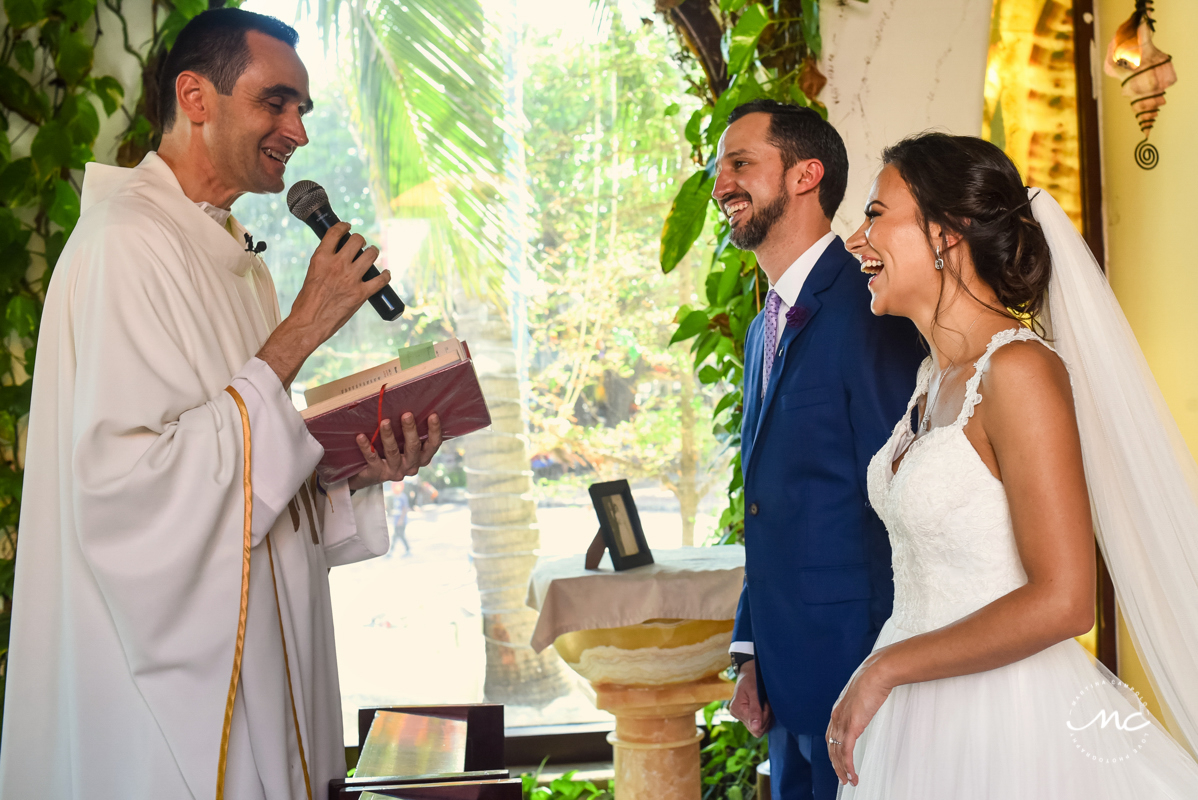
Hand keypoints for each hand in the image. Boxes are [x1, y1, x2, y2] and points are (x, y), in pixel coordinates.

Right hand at [258, 221, 390, 386]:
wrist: (309, 323)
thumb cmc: (306, 303)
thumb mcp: (311, 274)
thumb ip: (324, 264)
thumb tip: (335, 259)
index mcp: (321, 258)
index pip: (336, 232)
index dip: (344, 226)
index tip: (348, 227)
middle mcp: (337, 265)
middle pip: (357, 241)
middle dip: (361, 240)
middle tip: (362, 244)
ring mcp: (351, 278)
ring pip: (371, 255)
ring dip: (374, 252)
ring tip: (373, 253)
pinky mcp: (361, 294)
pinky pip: (380, 280)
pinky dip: (385, 276)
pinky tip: (386, 274)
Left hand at [347, 413, 442, 490]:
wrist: (371, 474)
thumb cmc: (393, 452)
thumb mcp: (406, 446)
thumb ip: (411, 433)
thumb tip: (412, 406)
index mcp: (422, 458)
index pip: (433, 445)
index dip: (434, 431)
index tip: (433, 415)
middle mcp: (411, 466)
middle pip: (413, 447)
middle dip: (410, 430)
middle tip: (407, 414)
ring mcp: (395, 471)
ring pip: (393, 452)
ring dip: (388, 436)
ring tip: (385, 422)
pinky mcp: (378, 473)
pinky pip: (372, 458)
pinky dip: (366, 447)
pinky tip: (361, 436)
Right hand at [729, 660, 772, 737]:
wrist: (750, 670)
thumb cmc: (752, 677)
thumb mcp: (755, 692)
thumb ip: (755, 710)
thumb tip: (756, 728)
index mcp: (737, 709)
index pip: (756, 728)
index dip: (765, 718)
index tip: (765, 704)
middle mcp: (737, 715)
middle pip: (757, 730)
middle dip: (766, 717)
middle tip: (766, 702)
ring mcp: (740, 715)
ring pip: (760, 728)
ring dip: (766, 716)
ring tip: (764, 702)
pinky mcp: (745, 715)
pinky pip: (759, 724)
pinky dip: (764, 716)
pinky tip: (763, 706)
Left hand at [826, 653, 893, 786]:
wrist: (876, 673)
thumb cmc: (872, 681)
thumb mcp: (861, 696)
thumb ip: (859, 706)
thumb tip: (864, 709)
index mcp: (837, 710)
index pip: (830, 736)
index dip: (833, 751)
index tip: (838, 762)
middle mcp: (836, 717)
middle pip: (831, 748)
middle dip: (836, 766)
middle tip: (842, 778)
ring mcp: (843, 722)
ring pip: (837, 753)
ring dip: (842, 770)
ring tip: (849, 781)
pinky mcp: (852, 726)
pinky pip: (847, 752)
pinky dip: (848, 766)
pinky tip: (852, 774)